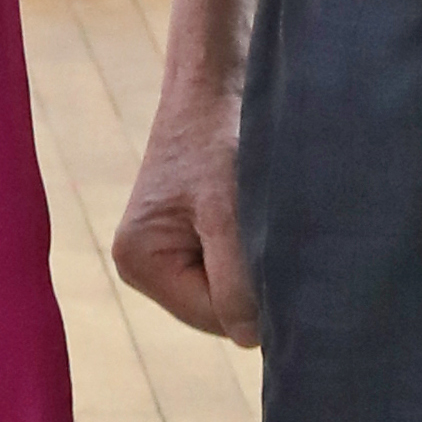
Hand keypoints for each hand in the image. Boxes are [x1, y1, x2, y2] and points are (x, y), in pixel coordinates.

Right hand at [112, 76, 258, 345]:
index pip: (214, 318)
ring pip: (232, 290)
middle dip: (255, 280)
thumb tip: (253, 341)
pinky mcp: (192, 235)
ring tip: (267, 215)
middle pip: (220, 309)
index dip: (255, 299)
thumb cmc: (219, 136)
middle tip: (278, 231)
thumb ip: (235, 282)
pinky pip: (234, 265)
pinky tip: (262, 214)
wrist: (218, 80)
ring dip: (259, 263)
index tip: (283, 254)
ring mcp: (167, 251)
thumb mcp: (228, 212)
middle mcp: (144, 264)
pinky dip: (256, 246)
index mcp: (138, 262)